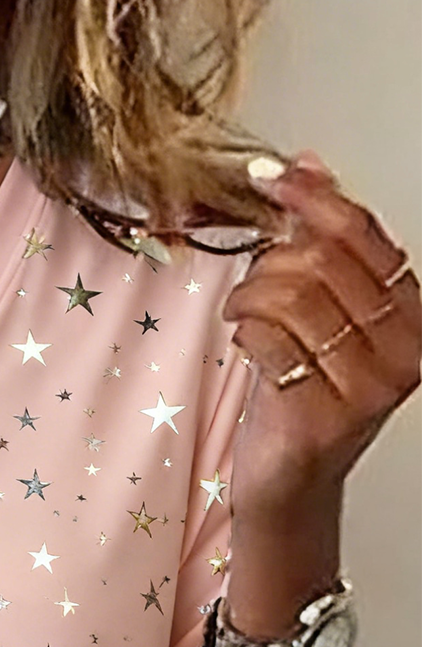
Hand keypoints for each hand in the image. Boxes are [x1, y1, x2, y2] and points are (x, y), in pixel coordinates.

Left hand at [220, 150, 421, 519]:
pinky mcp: (326, 415)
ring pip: (293, 296)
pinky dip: (244, 333)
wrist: (289, 482)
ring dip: (250, 297)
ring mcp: (370, 386)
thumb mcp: (317, 312)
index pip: (362, 234)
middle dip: (269, 262)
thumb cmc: (302, 396)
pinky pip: (269, 340)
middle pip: (322, 261)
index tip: (269, 177)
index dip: (311, 198)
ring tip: (242, 315)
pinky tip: (245, 344)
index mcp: (411, 314)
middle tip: (251, 286)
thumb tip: (309, 164)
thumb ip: (319, 243)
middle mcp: (405, 348)